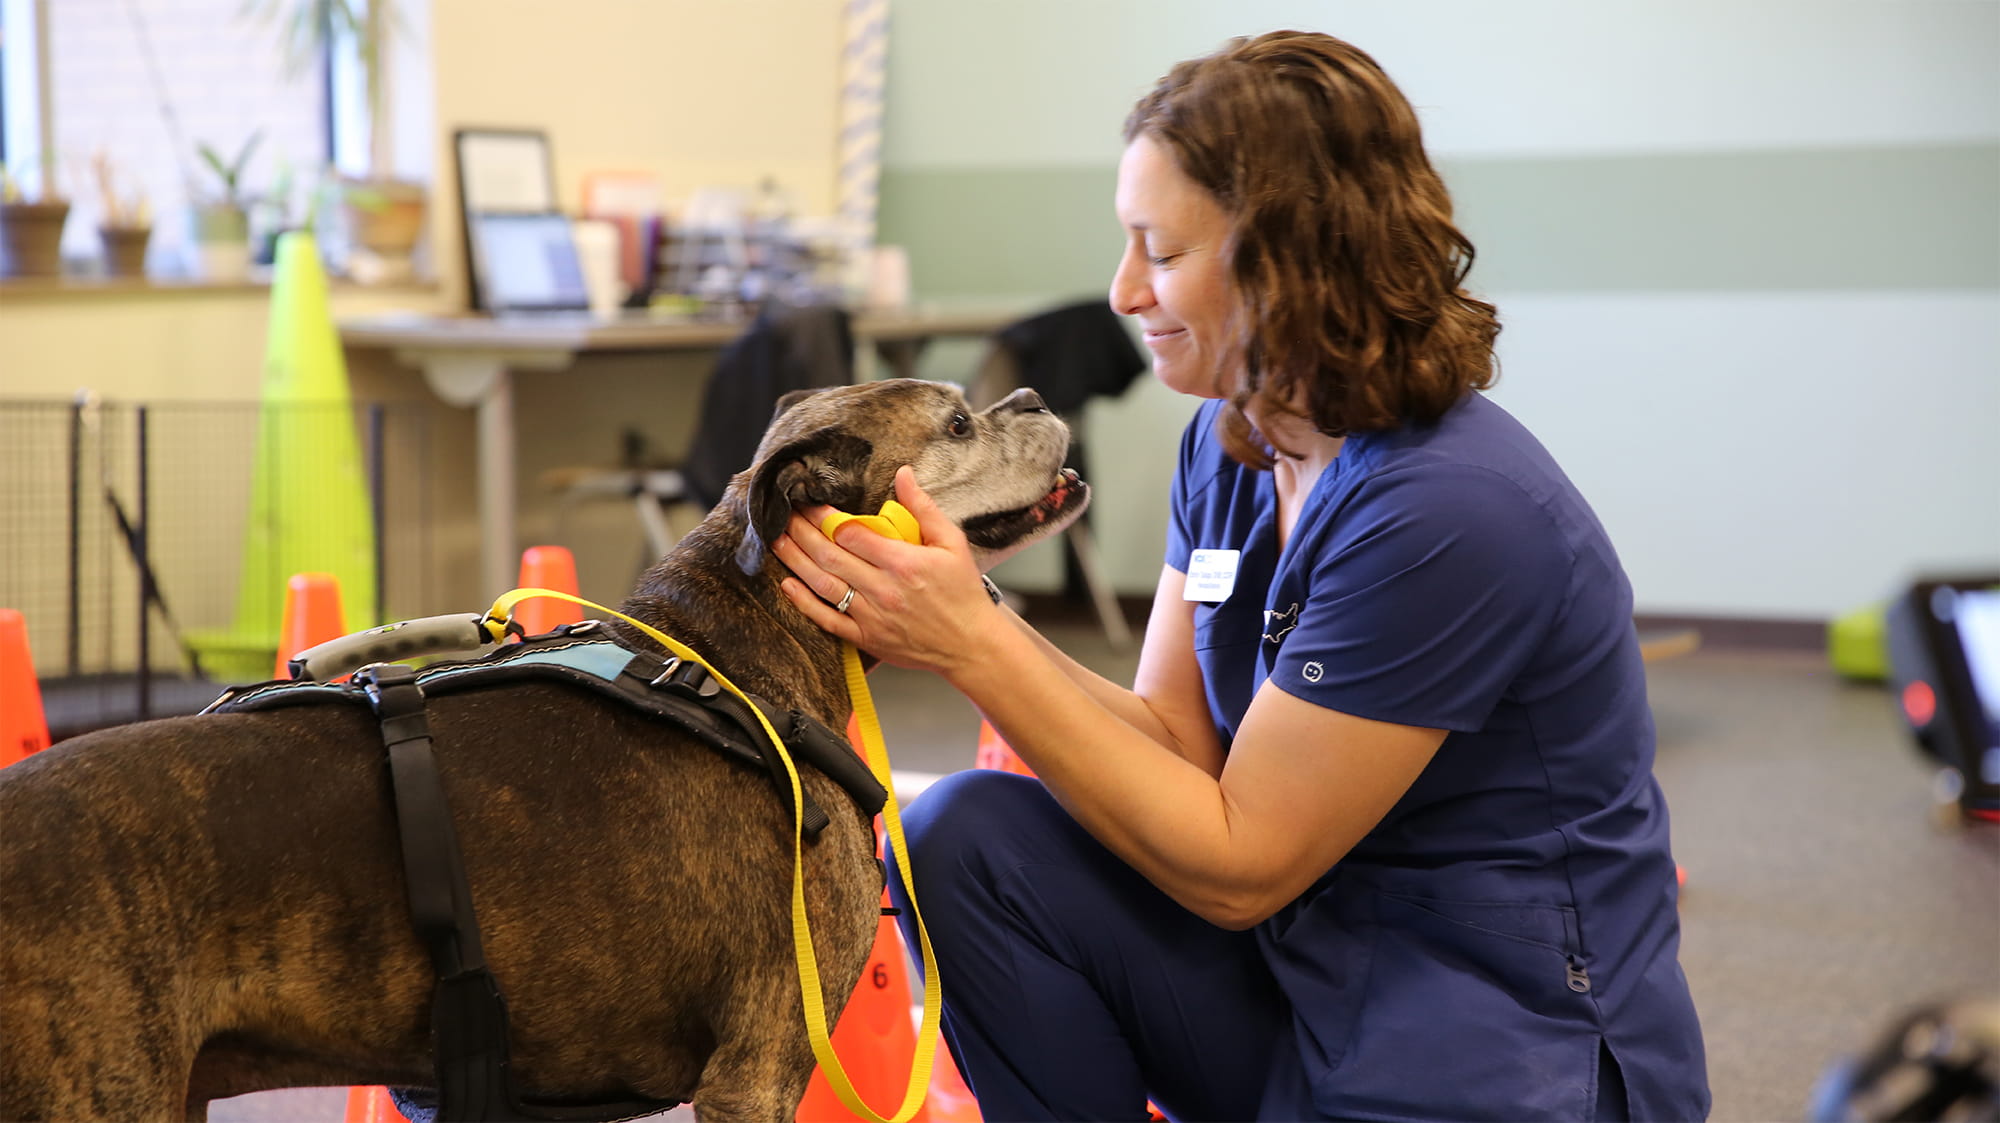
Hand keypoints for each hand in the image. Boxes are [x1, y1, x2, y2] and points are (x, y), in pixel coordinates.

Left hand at [773, 466, 1004, 674]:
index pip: (852, 533)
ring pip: (823, 584)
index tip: (811, 502)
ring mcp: (871, 616)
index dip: (826, 516)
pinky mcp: (866, 638)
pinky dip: (804, 603)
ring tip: (777, 541)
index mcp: (903, 562)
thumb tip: (903, 474)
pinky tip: (787, 585)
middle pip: (830, 555)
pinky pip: (827, 619)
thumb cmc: (963, 592)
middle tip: (783, 515)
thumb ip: (924, 508)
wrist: (970, 645)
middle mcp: (883, 589)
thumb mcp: (952, 543)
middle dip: (802, 531)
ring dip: (795, 561)